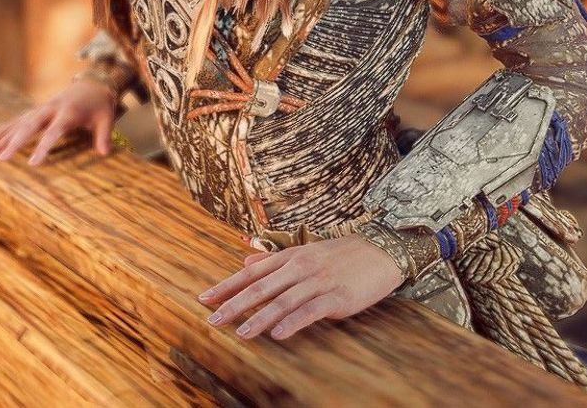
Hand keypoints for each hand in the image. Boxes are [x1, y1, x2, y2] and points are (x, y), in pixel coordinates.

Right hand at [0, 79, 120, 165]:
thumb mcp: (107, 119)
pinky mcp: (38, 109)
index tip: (32, 163)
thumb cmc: (100, 105)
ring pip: (20, 122)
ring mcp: (42, 107)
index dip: (42, 147)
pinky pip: (19, 119)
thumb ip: (104, 136)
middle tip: (1, 158)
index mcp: (68, 112)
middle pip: (29, 126)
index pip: (53, 132)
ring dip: (5, 136)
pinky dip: (5, 128)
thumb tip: (105, 153)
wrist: (93, 84)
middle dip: (14, 142)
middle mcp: (51, 108)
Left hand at [196, 236, 403, 339]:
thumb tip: (244, 261)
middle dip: (234, 304)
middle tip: (212, 319)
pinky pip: (310, 311)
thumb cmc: (342, 255)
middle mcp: (299, 267)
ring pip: (282, 301)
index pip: (251, 273)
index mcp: (290, 257)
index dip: (227, 286)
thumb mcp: (305, 252)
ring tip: (240, 333)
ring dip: (259, 318)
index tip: (204, 299)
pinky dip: (293, 323)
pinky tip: (279, 334)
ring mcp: (318, 282)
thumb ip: (274, 260)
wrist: (382, 251)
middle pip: (260, 287)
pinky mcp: (337, 297)